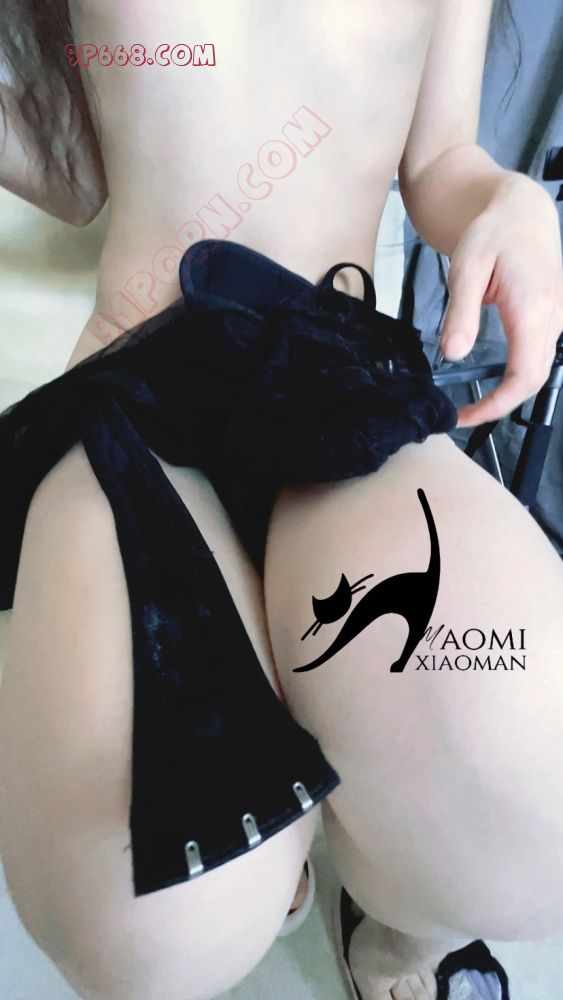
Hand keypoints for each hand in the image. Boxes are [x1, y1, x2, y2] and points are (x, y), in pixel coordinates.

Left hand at [439, 174, 562, 427]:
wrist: (521, 211)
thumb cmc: (492, 233)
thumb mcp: (466, 268)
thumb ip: (460, 313)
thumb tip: (452, 354)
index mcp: (533, 307)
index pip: (524, 376)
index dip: (497, 405)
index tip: (464, 416)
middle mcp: (553, 317)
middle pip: (534, 380)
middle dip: (499, 405)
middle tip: (461, 414)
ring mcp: (558, 319)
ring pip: (538, 371)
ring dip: (508, 392)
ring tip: (472, 402)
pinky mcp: (553, 319)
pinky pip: (539, 357)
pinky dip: (516, 375)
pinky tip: (491, 379)